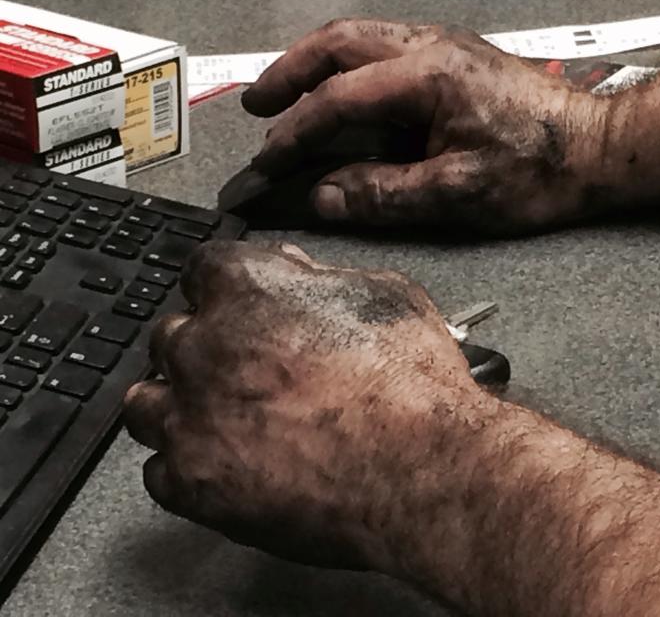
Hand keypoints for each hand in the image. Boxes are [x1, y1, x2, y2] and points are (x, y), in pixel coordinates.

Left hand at [123, 240, 483, 571]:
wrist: (422, 468)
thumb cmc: (411, 383)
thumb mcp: (385, 296)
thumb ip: (323, 280)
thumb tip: (299, 278)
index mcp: (248, 287)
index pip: (204, 270)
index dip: (228, 291)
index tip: (241, 309)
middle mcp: (203, 345)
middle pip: (171, 336)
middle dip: (203, 350)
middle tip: (246, 373)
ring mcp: (190, 416)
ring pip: (147, 402)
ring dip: (179, 406)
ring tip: (224, 423)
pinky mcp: (191, 481)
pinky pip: (161, 470)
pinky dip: (190, 467)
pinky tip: (229, 468)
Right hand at [242, 19, 612, 233]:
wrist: (599, 149)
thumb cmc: (539, 171)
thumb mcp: (458, 194)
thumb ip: (383, 194)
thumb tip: (323, 198)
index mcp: (428, 75)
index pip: (339, 99)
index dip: (296, 134)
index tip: (270, 164)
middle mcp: (431, 46)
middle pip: (338, 42)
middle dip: (290, 73)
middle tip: (258, 106)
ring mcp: (445, 45)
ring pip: (360, 37)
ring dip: (317, 64)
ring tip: (287, 96)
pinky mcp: (456, 57)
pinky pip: (385, 48)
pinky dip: (349, 67)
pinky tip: (344, 95)